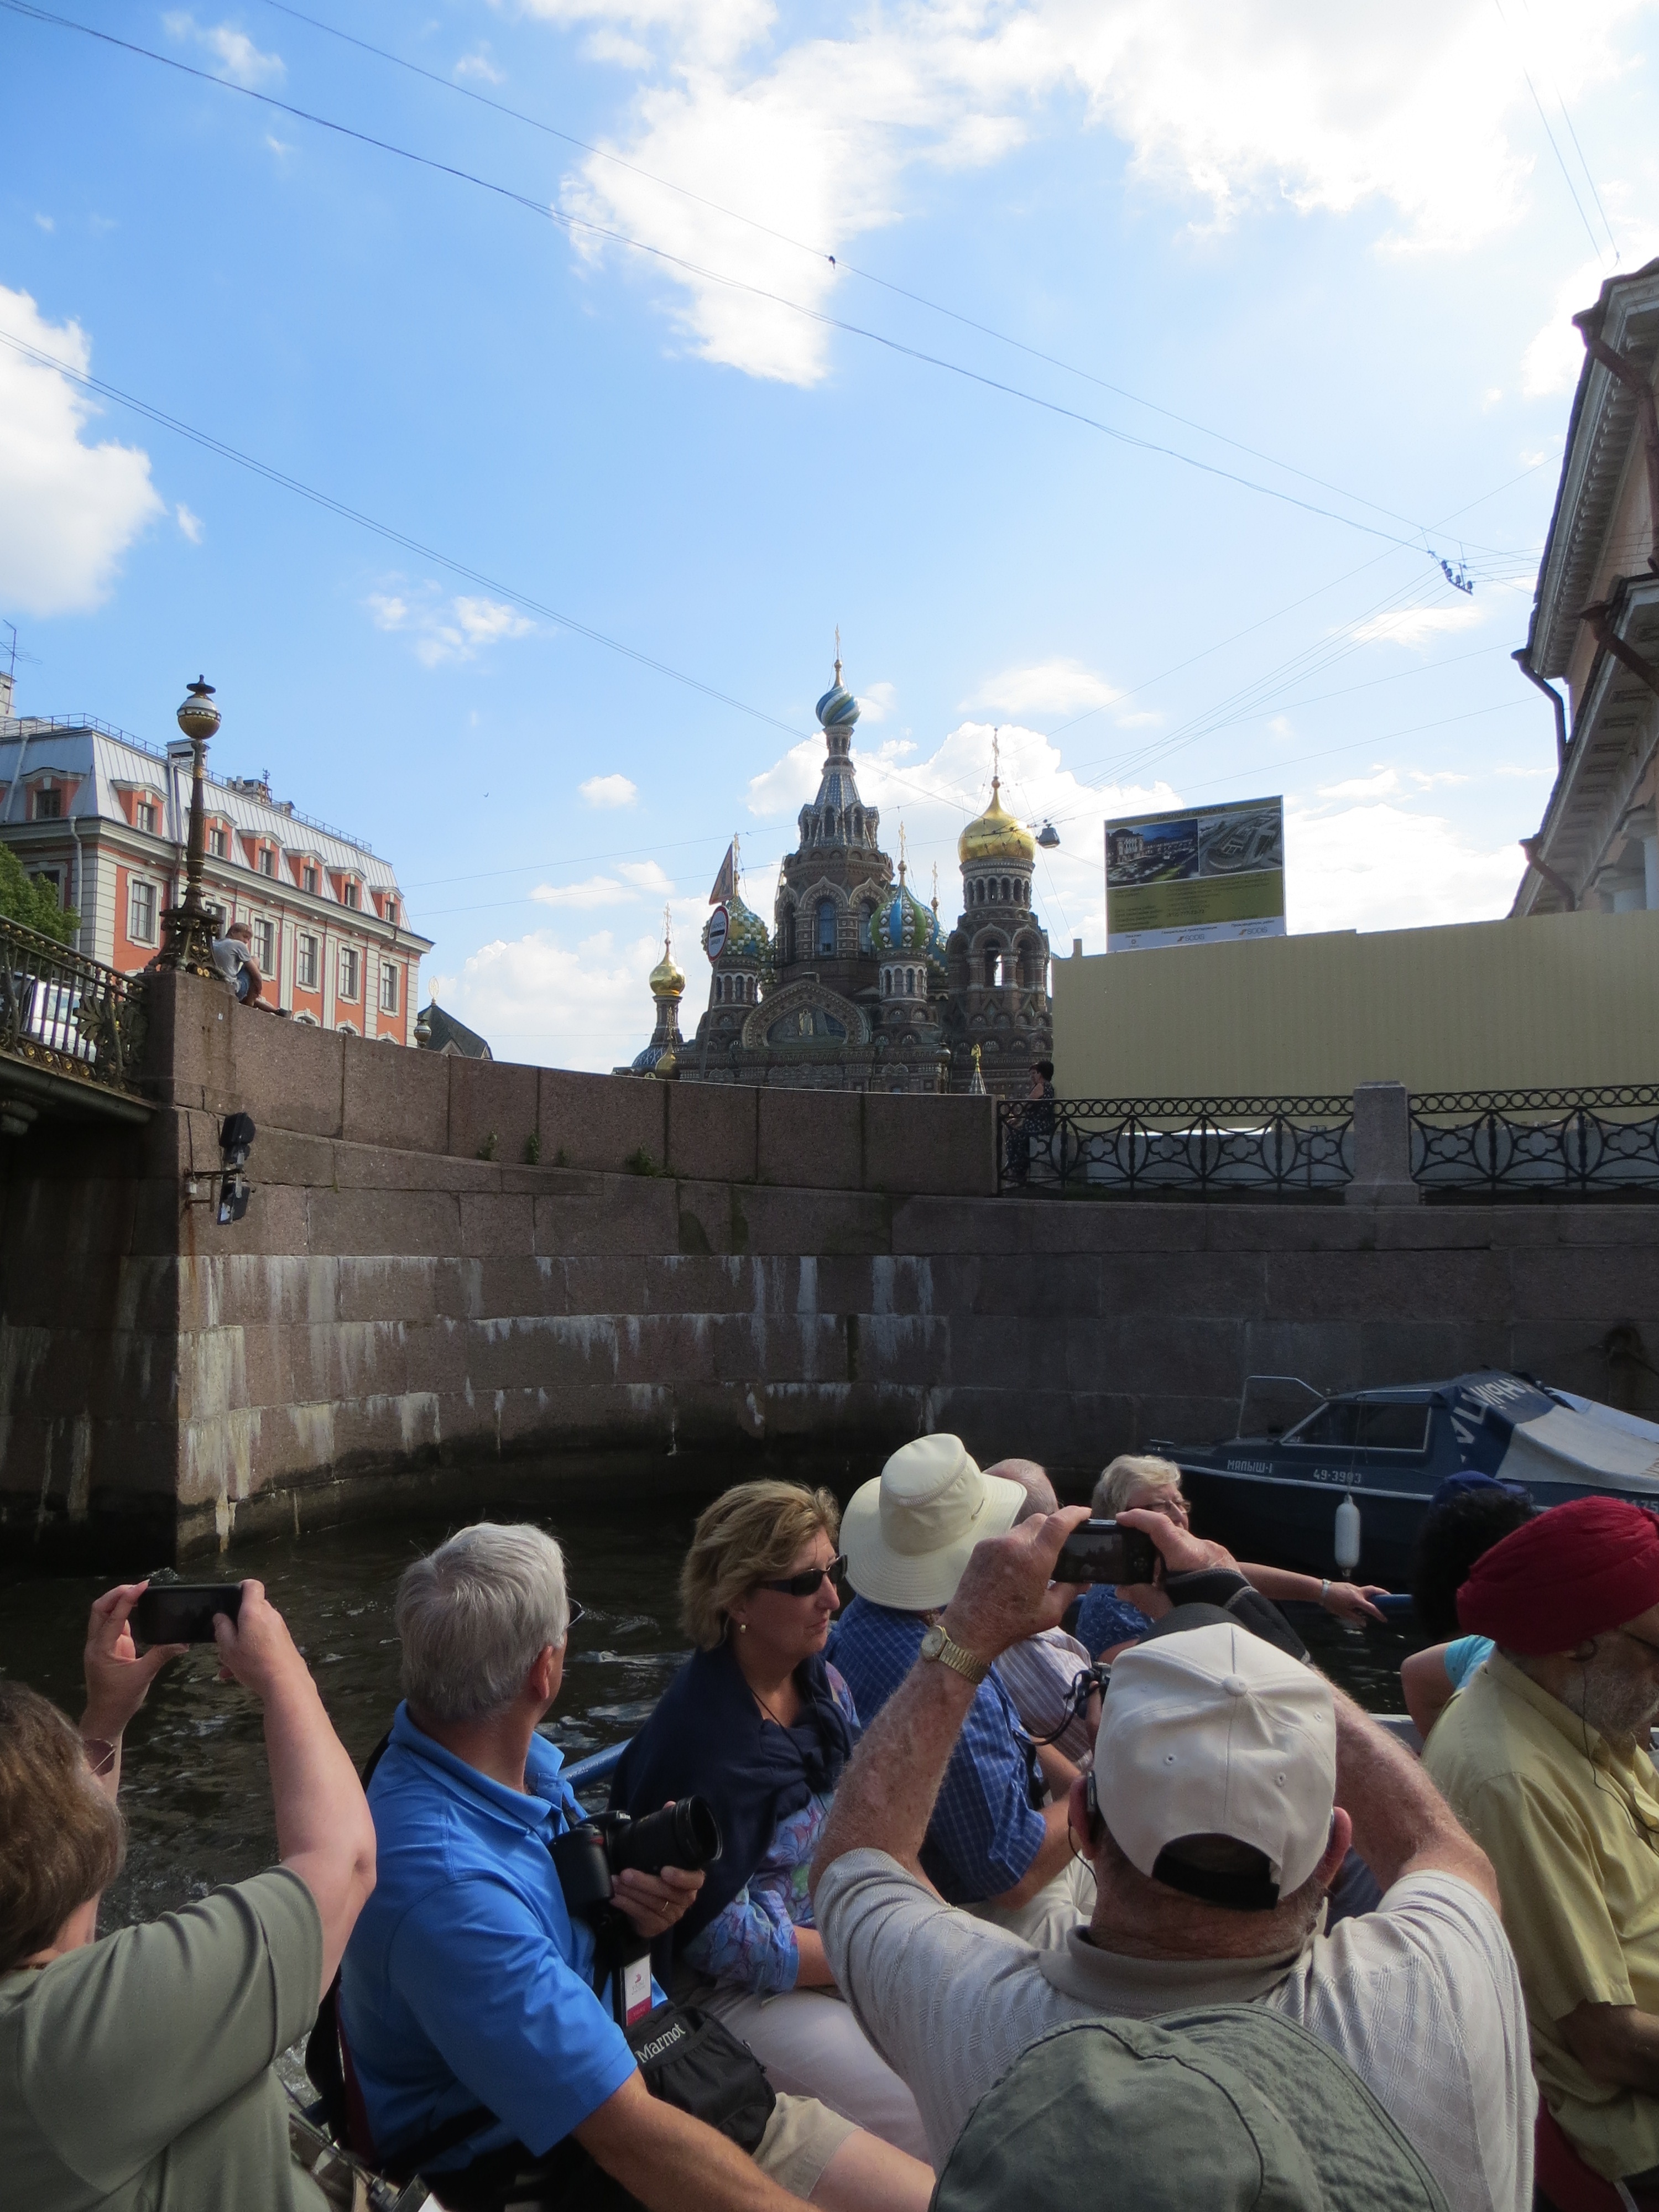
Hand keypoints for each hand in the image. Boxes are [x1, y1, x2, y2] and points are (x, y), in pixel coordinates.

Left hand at [82, 1582, 185, 1741]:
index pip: (113, 1616)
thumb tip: (184, 1642)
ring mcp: (100, 1645)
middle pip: (99, 1609)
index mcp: (101, 1649)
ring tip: (138, 1592)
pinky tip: (135, 1607)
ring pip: (102, 1615)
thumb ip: (161, 1655)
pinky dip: (121, 1612)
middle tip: (139, 1587)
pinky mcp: (107, 1648)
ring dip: (117, 1601)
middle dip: (117, 1594)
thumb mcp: (143, 1676)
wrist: (106, 1717)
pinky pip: (111, 1624)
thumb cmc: (120, 1699)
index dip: (127, 1598)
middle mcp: (96, 1643)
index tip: (144, 1585)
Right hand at [211, 1581, 310, 1700]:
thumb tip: (220, 1616)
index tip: (230, 1599)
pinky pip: (263, 1640)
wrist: (286, 1682)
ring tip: (228, 1664)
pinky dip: (251, 1650)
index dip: (241, 1588)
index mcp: (254, 1611)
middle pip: (251, 1610)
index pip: (252, 1586)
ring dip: (242, 1642)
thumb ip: (222, 1629)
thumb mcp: (229, 1648)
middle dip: (236, 1624)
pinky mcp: (284, 1640)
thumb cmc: (255, 1664)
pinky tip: (238, 1672)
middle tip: (224, 1643)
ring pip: (255, 1629)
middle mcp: (269, 1615)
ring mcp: (279, 1628)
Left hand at [612, 1862, 704, 1941]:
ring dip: (630, 1892)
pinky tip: (615, 1897)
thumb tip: (641, 1836)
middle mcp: (685, 1900)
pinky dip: (626, 1905)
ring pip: (652, 1904)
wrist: (649, 1906)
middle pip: (667, 1892)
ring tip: (615, 1882)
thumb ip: (659, 1856)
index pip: (695, 1880)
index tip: (665, 1871)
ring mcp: (672, 1915)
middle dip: (644, 1882)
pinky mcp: (657, 1926)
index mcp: (691, 1881)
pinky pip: (642, 1915)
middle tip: (625, 1874)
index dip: (681, 1877)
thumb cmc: (657, 1877)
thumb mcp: (661, 1865)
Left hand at [940, 1505, 1089, 1660]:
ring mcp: (995, 1542)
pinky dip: (1017, 1543)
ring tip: (1038, 1555)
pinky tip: (1017, 1563)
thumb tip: (1085, 1580)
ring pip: (1022, 1527)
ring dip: (1035, 1535)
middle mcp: (1014, 1543)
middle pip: (1041, 1519)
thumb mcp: (1051, 1611)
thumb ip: (1070, 1591)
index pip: (1058, 1522)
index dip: (1075, 1513)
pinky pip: (1006, 1536)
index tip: (1085, 1512)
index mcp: (1035, 1558)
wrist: (972, 1628)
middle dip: (1055, 1524)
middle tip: (1063, 1539)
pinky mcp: (982, 1546)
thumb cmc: (1014, 1623)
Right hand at [1113, 1507, 1237, 1618]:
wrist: (1244, 1623)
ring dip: (1170, 1553)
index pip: (1159, 1525)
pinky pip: (1200, 1552)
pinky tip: (1183, 1580)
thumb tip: (1123, 1589)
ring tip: (1162, 1576)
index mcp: (1186, 1555)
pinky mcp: (1226, 1559)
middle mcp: (1203, 1547)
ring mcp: (1217, 1551)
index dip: (1138, 1518)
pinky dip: (1186, 1559)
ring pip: (1186, 1544)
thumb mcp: (1167, 1611)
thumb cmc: (1203, 1618)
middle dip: (1152, 1539)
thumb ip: (1144, 1596)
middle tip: (1137, 1555)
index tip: (1122, 1519)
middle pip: (1171, 1534)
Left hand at [1324, 1581, 1389, 1624]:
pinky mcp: (1349, 1585)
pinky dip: (1366, 1593)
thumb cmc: (1331, 1602)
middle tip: (1390, 1597)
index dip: (1379, 1615)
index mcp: (1357, 1600)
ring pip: (1368, 1588)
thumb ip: (1355, 1618)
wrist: (1321, 1590)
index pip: (1371, 1608)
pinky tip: (1364, 1598)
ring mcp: (1353, 1587)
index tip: (1385, 1619)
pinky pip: (1361, 1589)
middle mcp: (1357, 1591)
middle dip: (1383, 1593)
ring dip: (1375, 1592)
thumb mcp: (1343, 1613)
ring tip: (1380, 1597)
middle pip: (1374, 1590)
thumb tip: (1364, 1623)